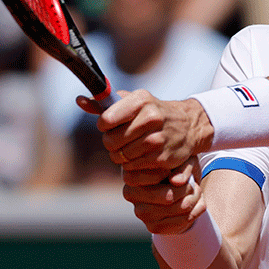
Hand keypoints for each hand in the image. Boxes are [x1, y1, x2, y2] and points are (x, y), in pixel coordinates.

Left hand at [79, 89, 210, 175]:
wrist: (189, 125)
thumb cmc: (153, 112)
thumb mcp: (133, 102)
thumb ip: (104, 103)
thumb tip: (79, 101)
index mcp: (141, 100)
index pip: (106, 120)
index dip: (104, 125)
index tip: (110, 125)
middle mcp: (151, 118)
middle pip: (110, 141)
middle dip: (111, 142)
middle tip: (120, 139)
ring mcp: (157, 139)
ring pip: (120, 156)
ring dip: (120, 155)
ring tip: (131, 147)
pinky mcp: (162, 158)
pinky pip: (132, 167)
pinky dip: (131, 165)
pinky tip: (140, 156)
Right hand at [121, 157, 204, 234]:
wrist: (180, 188)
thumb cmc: (178, 168)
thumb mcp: (183, 160)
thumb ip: (181, 167)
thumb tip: (176, 181)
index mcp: (132, 173)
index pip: (156, 176)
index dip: (173, 172)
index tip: (178, 169)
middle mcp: (130, 194)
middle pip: (169, 196)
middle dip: (188, 189)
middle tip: (193, 184)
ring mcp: (140, 213)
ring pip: (179, 208)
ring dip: (194, 199)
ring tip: (196, 191)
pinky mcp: (153, 227)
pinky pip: (183, 221)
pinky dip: (196, 211)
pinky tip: (197, 203)